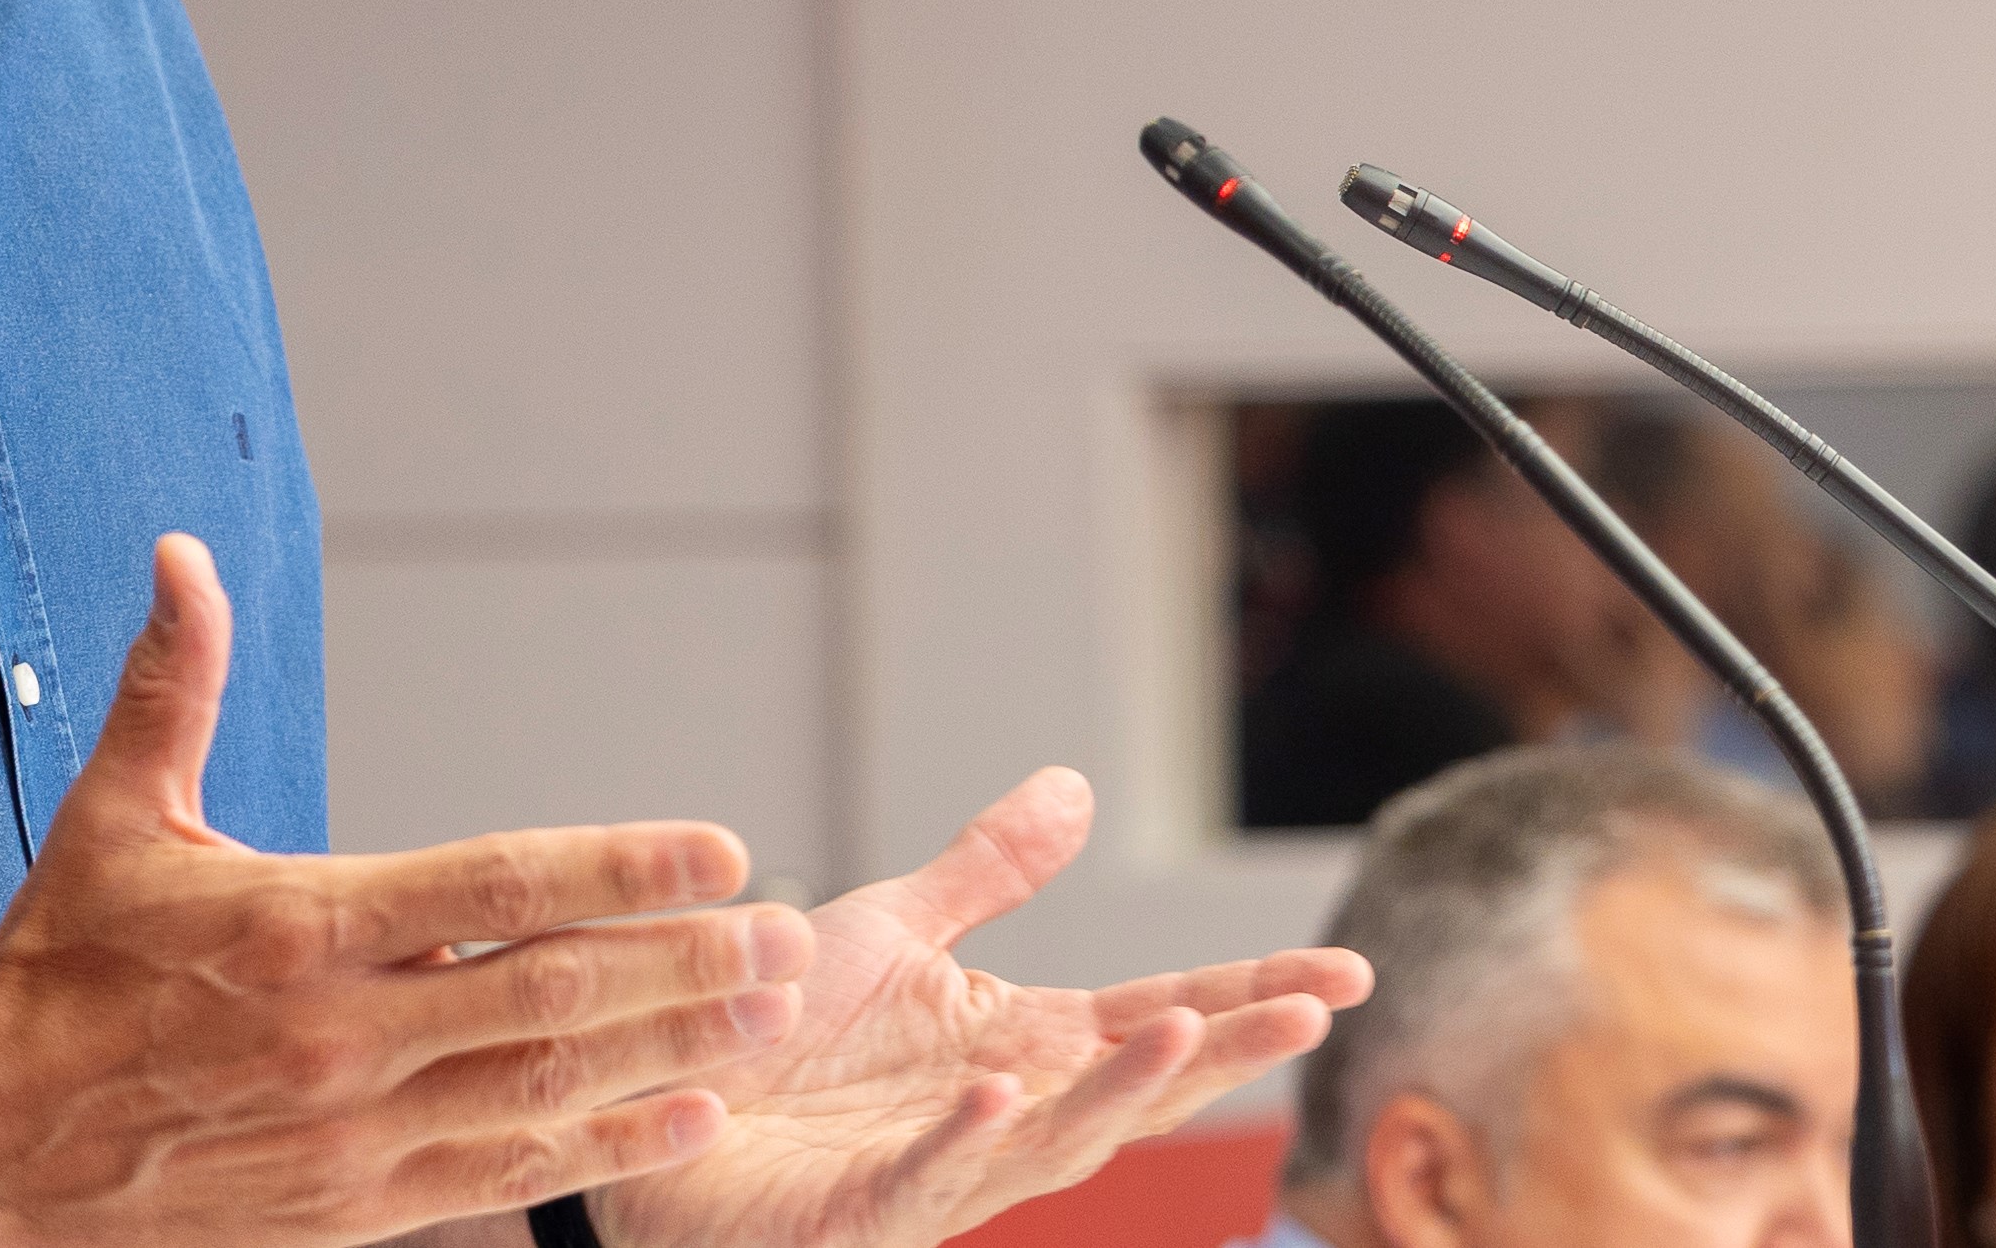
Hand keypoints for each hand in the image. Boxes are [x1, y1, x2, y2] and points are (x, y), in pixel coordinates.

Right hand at [0, 537, 812, 1247]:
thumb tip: (183, 553)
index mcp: (295, 925)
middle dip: (682, 965)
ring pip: (545, 1090)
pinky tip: (686, 1117)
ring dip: (670, 1051)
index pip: (491, 886)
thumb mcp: (109, 818)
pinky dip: (604, 1149)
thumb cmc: (54, 972)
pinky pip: (503, 1175)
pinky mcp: (350, 1206)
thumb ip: (170, 683)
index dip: (616, 866)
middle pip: (550, 995)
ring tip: (767, 1014)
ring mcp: (350, 1130)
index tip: (717, 849)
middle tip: (787, 940)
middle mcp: (337, 1034)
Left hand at [585, 770, 1370, 1247]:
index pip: (1153, 1017)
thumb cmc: (768, 1039)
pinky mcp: (856, 1210)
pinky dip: (962, 1138)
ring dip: (1119, 1091)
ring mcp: (934, 1169)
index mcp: (1016, 1046)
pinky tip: (999, 1090)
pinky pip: (920, 1177)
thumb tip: (1078, 789)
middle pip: (1133, 1083)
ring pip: (1052, 1141)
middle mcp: (995, 1113)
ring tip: (1186, 1029)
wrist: (648, 1105)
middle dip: (1226, 1048)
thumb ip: (988, 873)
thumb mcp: (890, 931)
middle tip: (1317, 1006)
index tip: (1346, 971)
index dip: (1248, 996)